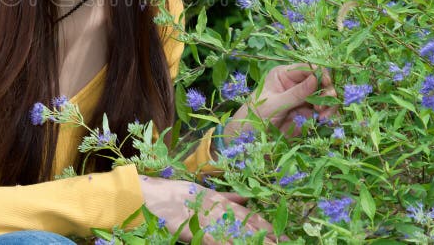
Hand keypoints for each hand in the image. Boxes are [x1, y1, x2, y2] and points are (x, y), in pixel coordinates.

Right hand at [139, 176, 282, 243]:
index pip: (247, 215)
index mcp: (220, 201)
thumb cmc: (174, 194)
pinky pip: (213, 239)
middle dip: (265, 236)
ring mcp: (205, 218)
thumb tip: (246, 199)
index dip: (264, 225)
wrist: (150, 195)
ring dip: (250, 240)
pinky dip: (224, 243)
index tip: (280, 235)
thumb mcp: (203, 193)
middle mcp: (216, 208)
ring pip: (234, 232)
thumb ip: (226, 198)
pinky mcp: (193, 229)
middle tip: (283, 242)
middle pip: (246, 224)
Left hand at [225, 63, 337, 138]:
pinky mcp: (306, 113)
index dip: (319, 73)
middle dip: (326, 90)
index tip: (326, 83)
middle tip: (327, 101)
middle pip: (319, 81)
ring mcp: (302, 99)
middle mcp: (295, 84)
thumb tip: (316, 78)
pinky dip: (327, 114)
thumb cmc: (256, 115)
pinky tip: (323, 119)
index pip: (306, 68)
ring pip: (323, 96)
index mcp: (284, 75)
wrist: (250, 137)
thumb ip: (296, 93)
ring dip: (328, 103)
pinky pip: (322, 110)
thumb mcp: (275, 103)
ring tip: (323, 114)